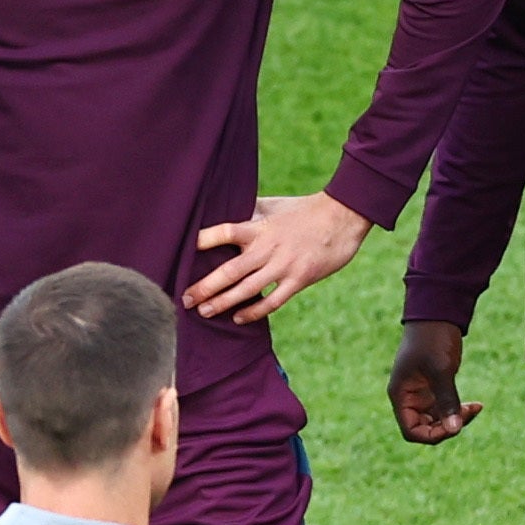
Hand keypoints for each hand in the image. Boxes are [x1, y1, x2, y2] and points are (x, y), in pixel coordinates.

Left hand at [185, 191, 368, 327]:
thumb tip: (228, 208)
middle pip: (229, 271)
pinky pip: (272, 301)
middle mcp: (267, 248)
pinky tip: (238, 318)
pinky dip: (253, 312)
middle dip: (204, 286)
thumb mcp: (274, 205)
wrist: (342, 217)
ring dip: (222, 302)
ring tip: (203, 311)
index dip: (203, 241)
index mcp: (259, 227)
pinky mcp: (299, 280)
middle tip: (185, 299)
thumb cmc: (304, 210)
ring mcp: (283, 266)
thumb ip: (250, 210)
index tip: (182, 250)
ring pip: (247, 290)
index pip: (224, 232)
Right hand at [385, 318, 480, 444]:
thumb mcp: (441, 370)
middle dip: (447, 427)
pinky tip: (475, 404)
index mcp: (401, 395)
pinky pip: (445, 409)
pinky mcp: (434, 388)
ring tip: (474, 407)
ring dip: (456, 419)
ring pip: (437, 420)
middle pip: (425, 428)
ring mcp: (421, 394)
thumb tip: (455, 430)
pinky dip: (458, 410)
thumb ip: (447, 401)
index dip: (432, 435)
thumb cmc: (433, 338)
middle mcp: (408, 398)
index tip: (454, 426)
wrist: (438, 312)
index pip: (411, 430)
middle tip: (469, 413)